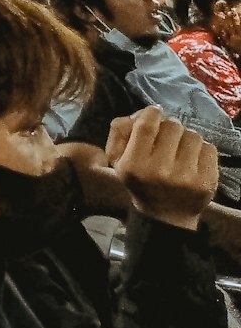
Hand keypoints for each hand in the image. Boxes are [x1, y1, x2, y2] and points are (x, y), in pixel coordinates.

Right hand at [106, 107, 217, 229]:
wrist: (165, 214)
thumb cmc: (140, 181)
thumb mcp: (117, 160)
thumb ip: (119, 132)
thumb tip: (140, 114)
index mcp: (133, 165)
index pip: (147, 125)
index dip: (152, 113)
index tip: (154, 114)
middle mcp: (159, 170)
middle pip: (173, 126)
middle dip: (169, 127)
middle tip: (166, 138)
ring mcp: (186, 176)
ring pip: (193, 135)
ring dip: (186, 138)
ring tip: (180, 151)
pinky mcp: (207, 180)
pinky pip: (209, 148)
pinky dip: (201, 150)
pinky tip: (192, 161)